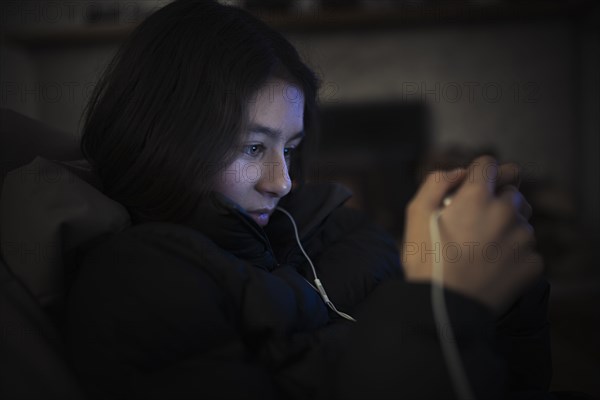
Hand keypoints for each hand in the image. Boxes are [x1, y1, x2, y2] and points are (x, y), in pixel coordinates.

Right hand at [401, 156, 541, 313]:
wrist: (445, 308)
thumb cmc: (425, 261)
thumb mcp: (415, 214)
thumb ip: (435, 183)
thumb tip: (458, 172)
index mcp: (477, 196)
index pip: (489, 164)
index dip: (478, 173)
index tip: (470, 188)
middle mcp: (505, 211)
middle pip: (512, 191)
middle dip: (496, 200)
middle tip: (475, 222)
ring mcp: (523, 238)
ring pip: (522, 220)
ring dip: (507, 227)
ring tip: (483, 248)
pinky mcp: (532, 263)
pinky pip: (527, 250)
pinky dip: (513, 254)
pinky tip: (491, 268)